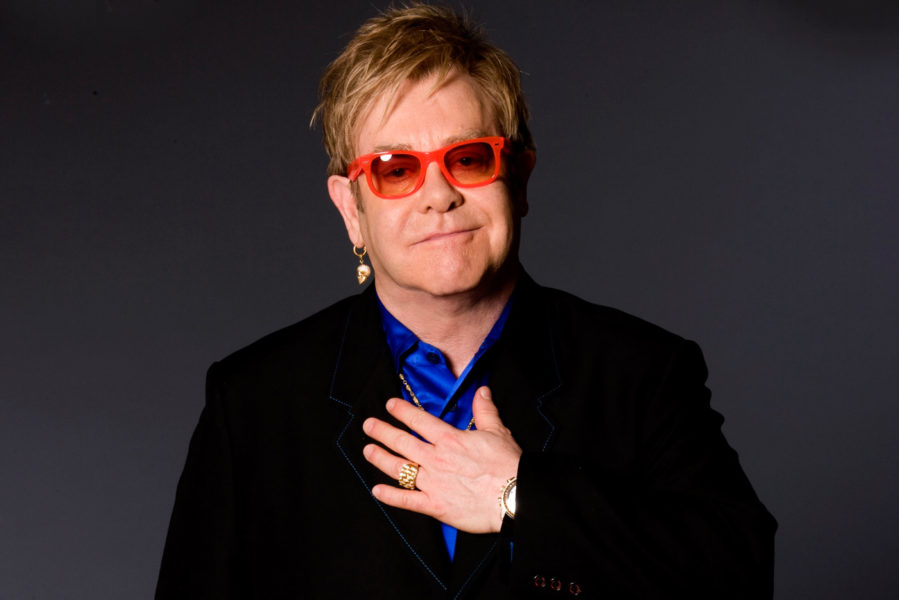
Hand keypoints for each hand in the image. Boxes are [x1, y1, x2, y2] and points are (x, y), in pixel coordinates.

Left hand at [362, 386, 521, 533]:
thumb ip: (485, 410)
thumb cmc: (508, 465)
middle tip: (368, 425)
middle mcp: (436, 459)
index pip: (419, 420)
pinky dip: (390, 496)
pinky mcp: (435, 505)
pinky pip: (407, 500)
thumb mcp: (497, 431)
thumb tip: (481, 390)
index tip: (389, 405)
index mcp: (449, 439)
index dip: (402, 411)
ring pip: (399, 468)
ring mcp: (433, 483)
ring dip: (380, 458)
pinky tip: (376, 490)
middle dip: (382, 432)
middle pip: (402, 442)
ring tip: (367, 450)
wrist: (514, 496)